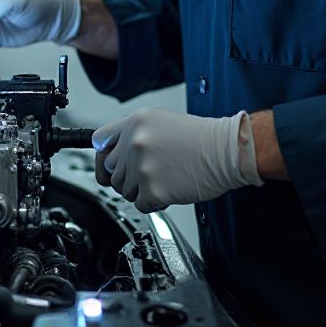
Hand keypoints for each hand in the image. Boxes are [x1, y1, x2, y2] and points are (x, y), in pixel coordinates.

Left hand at [92, 107, 262, 212]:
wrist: (226, 151)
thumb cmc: (200, 138)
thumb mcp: (161, 121)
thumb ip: (133, 133)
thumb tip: (111, 151)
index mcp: (135, 122)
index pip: (99, 141)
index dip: (103, 156)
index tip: (107, 164)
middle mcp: (134, 141)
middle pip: (111, 170)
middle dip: (128, 176)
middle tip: (150, 173)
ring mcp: (142, 165)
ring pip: (124, 190)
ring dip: (142, 190)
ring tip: (165, 178)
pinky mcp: (152, 189)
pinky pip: (141, 205)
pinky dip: (155, 202)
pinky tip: (171, 188)